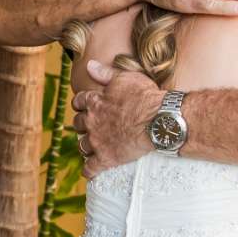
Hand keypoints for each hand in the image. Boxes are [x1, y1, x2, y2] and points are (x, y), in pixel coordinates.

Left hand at [70, 59, 162, 177]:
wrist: (159, 120)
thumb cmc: (146, 97)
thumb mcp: (126, 78)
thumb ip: (105, 73)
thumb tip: (89, 65)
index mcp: (95, 101)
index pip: (78, 102)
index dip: (82, 104)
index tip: (86, 107)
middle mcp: (92, 121)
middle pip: (78, 124)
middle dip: (83, 124)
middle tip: (92, 126)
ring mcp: (97, 141)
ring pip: (82, 145)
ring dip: (86, 145)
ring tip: (93, 146)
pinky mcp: (106, 158)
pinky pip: (90, 168)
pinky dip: (89, 170)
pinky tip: (90, 171)